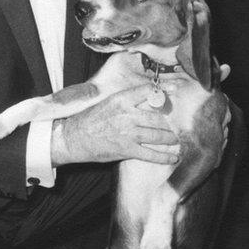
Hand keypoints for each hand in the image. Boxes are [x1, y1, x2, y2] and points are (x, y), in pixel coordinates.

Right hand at [50, 84, 179, 166]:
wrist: (74, 137)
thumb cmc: (90, 119)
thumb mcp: (107, 102)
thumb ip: (126, 101)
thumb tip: (145, 99)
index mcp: (122, 99)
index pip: (148, 92)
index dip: (163, 92)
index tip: (173, 92)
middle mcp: (128, 114)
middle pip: (157, 116)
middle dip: (167, 122)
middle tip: (173, 125)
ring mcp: (128, 133)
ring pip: (157, 135)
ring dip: (168, 138)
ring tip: (174, 140)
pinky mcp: (127, 149)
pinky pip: (150, 154)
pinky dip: (164, 157)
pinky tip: (172, 157)